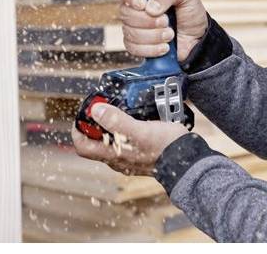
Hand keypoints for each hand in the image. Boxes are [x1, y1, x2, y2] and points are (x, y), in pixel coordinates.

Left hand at [71, 103, 188, 176]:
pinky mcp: (143, 151)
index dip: (78, 129)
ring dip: (113, 122)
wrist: (188, 160)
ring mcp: (130, 156)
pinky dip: (128, 126)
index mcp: (112, 155)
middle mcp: (118, 158)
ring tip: (122, 107)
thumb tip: (96, 110)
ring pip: (112, 139)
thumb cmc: (164, 148)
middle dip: (97, 122)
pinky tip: (138, 116)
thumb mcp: (138, 130)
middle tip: (104, 105)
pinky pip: (128, 138)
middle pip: (97, 140)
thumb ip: (116, 121)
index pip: (82, 146)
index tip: (83, 113)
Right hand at [111, 0, 207, 61]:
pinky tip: (164, 46)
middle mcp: (137, 8)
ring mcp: (135, 27)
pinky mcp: (137, 45)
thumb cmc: (191, 13)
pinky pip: (133, 48)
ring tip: (170, 34)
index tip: (142, 4)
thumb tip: (150, 7)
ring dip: (153, 36)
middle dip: (148, 20)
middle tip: (166, 21)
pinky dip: (151, 49)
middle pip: (125, 13)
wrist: (198, 39)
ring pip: (130, 32)